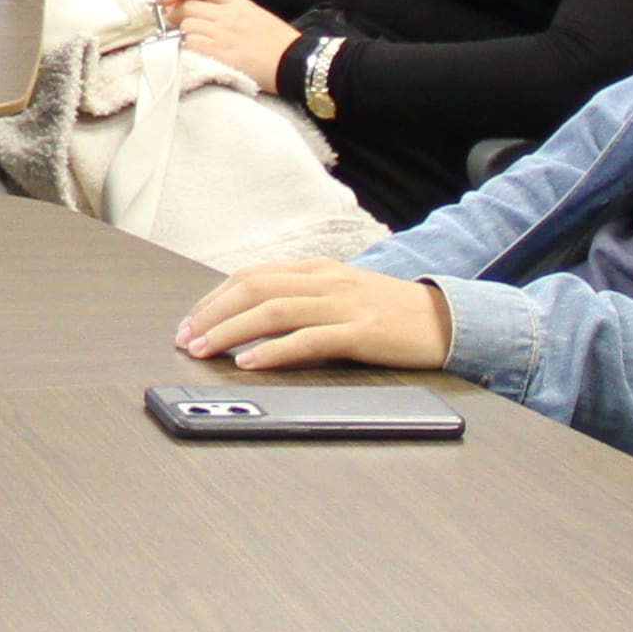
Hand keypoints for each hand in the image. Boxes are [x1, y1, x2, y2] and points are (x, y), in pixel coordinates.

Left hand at [149, 0, 293, 95]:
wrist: (292, 62)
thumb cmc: (279, 44)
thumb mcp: (257, 17)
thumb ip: (235, 12)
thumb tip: (216, 16)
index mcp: (238, 3)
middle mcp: (227, 14)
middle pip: (189, 7)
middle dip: (182, 15)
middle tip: (182, 25)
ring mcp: (221, 32)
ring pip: (187, 26)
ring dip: (188, 34)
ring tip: (199, 45)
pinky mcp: (217, 51)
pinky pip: (190, 44)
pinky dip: (190, 49)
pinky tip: (200, 55)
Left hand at [175, 256, 452, 373]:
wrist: (447, 320)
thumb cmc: (391, 313)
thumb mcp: (342, 296)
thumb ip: (303, 300)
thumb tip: (253, 319)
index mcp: (318, 270)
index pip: (251, 276)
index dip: (214, 298)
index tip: (190, 322)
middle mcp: (326, 281)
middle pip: (254, 288)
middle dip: (212, 313)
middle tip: (185, 338)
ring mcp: (343, 304)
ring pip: (273, 310)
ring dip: (231, 331)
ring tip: (204, 350)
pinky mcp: (361, 332)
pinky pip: (309, 339)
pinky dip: (274, 351)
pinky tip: (250, 362)